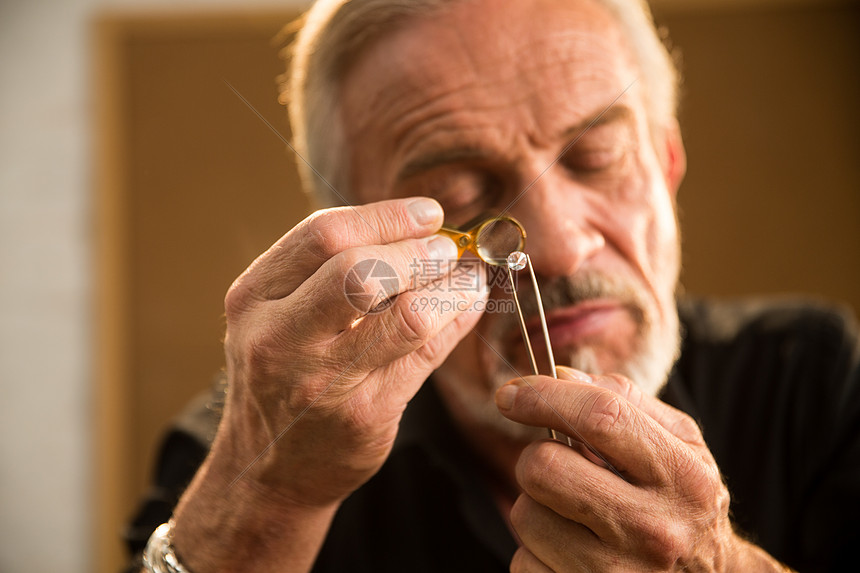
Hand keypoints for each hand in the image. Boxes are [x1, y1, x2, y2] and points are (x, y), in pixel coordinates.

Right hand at [213, 197, 487, 506]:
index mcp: (253, 298)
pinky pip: (426, 354)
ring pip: (405, 314)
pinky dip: (457, 320)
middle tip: (446, 249)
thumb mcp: (280, 317)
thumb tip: (421, 230)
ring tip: (465, 276)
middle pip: (359, 270)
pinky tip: (467, 307)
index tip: (427, 213)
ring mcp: (320, 381)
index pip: (323, 234)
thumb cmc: (283, 376)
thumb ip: (331, 272)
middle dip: (416, 251)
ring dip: (448, 286)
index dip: (386, 217)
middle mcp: (279, 337)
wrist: (266, 468)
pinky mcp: (362, 414)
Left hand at [495, 367, 787, 570]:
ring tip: (574, 516)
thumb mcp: (680, 446)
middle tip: (557, 467)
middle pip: (544, 468)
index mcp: (682, 478)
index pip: (601, 417)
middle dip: (537, 458)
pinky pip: (521, 561)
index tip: (510, 394)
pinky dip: (537, 551)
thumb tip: (559, 377)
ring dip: (537, 507)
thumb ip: (624, 402)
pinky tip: (570, 552)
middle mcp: (655, 530)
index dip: (543, 396)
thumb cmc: (684, 505)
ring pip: (525, 514)